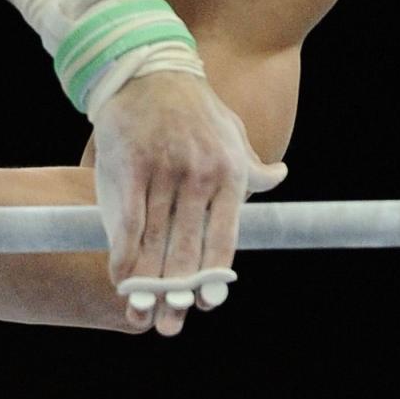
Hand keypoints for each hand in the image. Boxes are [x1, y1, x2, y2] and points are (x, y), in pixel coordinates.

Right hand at [89, 72, 287, 335]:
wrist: (152, 72)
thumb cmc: (196, 110)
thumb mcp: (232, 134)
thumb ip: (250, 166)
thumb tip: (279, 177)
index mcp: (229, 175)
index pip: (223, 238)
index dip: (213, 277)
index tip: (206, 305)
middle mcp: (199, 177)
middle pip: (187, 248)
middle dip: (177, 293)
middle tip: (169, 326)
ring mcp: (163, 173)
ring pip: (154, 241)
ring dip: (145, 283)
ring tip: (140, 312)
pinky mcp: (129, 169)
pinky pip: (126, 223)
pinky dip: (122, 255)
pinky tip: (120, 279)